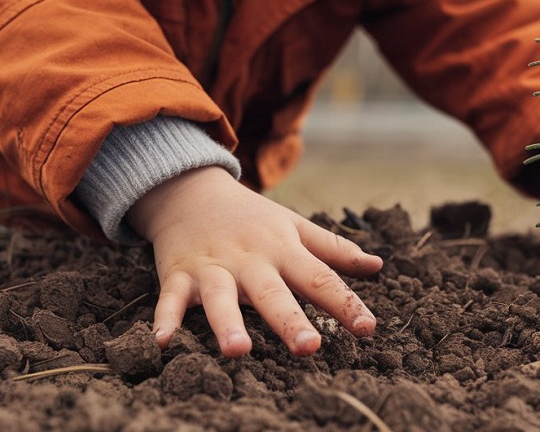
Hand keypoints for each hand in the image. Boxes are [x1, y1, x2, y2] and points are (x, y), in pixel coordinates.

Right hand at [129, 166, 382, 356]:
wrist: (190, 189)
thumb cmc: (251, 217)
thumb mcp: (294, 226)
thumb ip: (334, 250)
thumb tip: (378, 265)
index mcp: (282, 251)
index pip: (320, 279)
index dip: (344, 303)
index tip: (367, 328)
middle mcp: (250, 261)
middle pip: (272, 293)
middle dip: (290, 320)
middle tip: (309, 347)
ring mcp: (213, 268)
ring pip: (220, 298)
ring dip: (228, 323)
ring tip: (238, 350)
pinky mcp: (178, 274)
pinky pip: (170, 299)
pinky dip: (164, 318)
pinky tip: (162, 340)